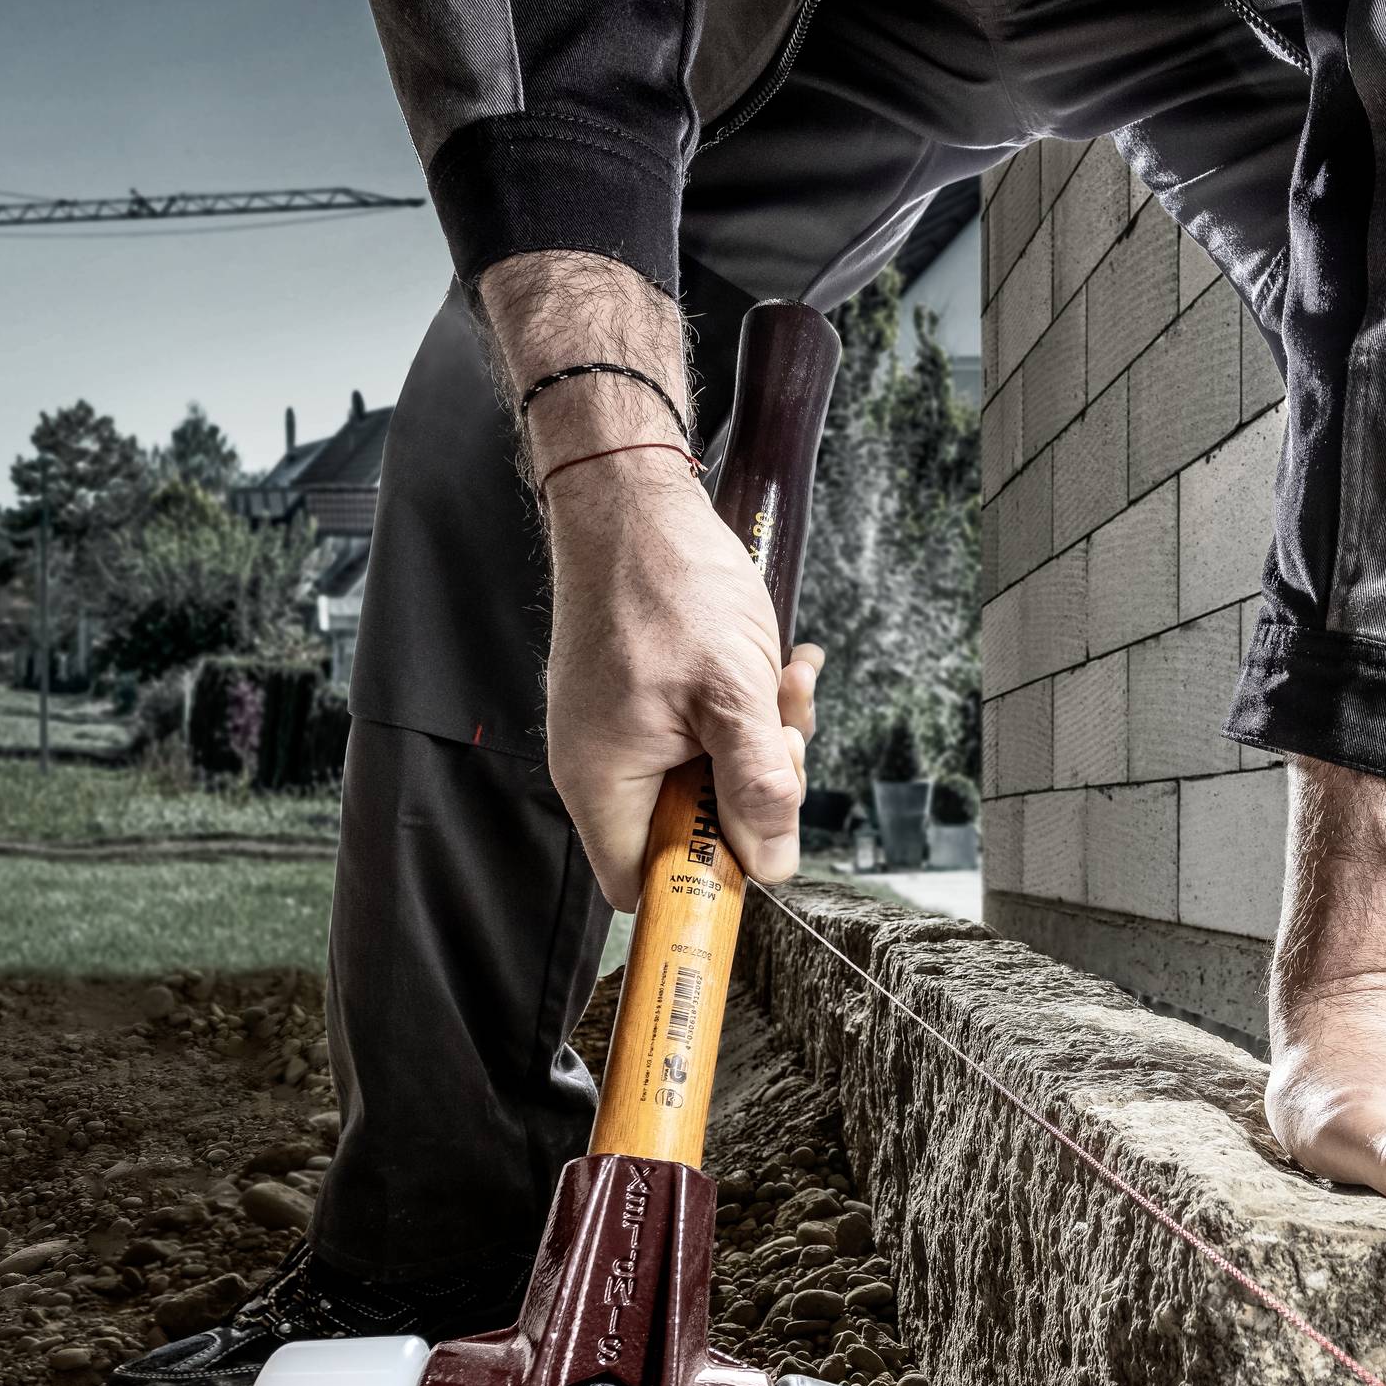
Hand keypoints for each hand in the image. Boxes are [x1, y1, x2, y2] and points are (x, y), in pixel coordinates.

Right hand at [470, 249, 823, 906]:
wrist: (633, 500)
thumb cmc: (665, 584)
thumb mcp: (733, 695)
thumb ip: (757, 787)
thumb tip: (773, 862)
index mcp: (604, 785)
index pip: (646, 886)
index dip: (705, 885)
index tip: (757, 852)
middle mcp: (607, 771)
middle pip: (695, 837)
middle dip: (756, 796)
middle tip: (780, 740)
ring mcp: (628, 737)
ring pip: (716, 784)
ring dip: (765, 746)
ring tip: (781, 683)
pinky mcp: (652, 707)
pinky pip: (713, 739)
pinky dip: (753, 713)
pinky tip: (777, 668)